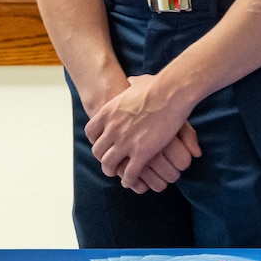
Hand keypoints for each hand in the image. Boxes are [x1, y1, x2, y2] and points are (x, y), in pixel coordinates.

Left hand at [84, 72, 199, 191]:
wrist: (170, 93)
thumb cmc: (157, 86)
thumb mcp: (136, 83)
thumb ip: (130, 85)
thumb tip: (131, 82)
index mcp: (107, 113)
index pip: (90, 132)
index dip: (96, 140)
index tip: (103, 144)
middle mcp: (112, 129)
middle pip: (97, 151)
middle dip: (103, 158)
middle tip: (111, 162)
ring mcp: (124, 142)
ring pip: (109, 165)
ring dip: (114, 171)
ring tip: (121, 174)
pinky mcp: (141, 153)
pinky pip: (129, 172)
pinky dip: (130, 178)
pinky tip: (135, 179)